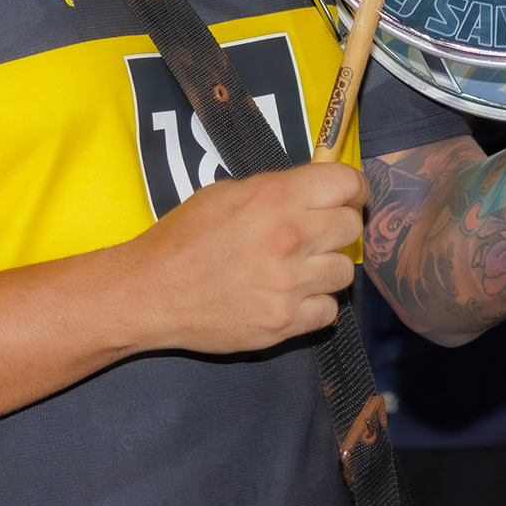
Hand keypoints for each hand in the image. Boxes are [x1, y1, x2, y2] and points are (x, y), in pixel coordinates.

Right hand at [123, 161, 366, 354]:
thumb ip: (275, 191)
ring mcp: (290, 284)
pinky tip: (291, 296)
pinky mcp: (284, 322)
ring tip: (300, 268)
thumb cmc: (183, 237)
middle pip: (352, 227)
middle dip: (339, 227)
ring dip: (327, 268)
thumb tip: (313, 192)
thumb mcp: (225, 193)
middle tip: (319, 233)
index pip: (347, 183)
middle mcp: (290, 237)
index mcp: (275, 198)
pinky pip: (329, 311)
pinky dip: (315, 304)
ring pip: (345, 272)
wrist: (152, 292)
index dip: (353, 188)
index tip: (348, 196)